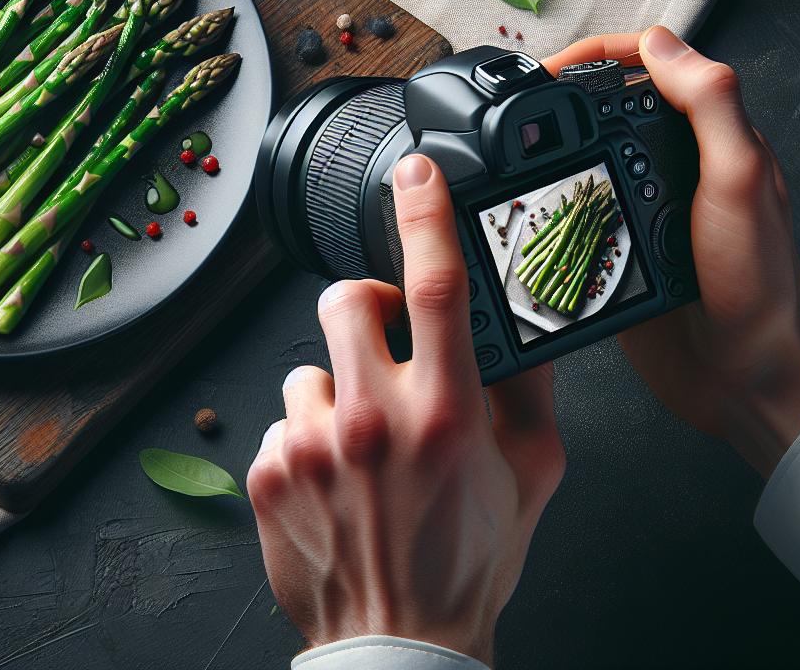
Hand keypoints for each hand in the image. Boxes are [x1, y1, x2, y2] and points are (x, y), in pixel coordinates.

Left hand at [247, 153, 565, 662]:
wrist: (398, 643)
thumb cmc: (468, 566)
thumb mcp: (533, 474)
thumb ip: (530, 390)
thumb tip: (521, 324)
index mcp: (446, 413)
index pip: (434, 285)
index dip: (424, 214)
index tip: (416, 175)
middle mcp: (372, 421)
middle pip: (346, 301)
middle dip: (366, 310)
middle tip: (385, 347)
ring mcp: (310, 445)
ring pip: (309, 366)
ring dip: (336, 389)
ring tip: (363, 445)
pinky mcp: (266, 470)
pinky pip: (281, 419)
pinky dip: (308, 438)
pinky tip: (336, 480)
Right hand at [545, 26, 799, 475]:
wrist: (751, 379)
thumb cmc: (763, 286)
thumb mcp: (739, 178)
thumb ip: (710, 104)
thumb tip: (662, 42)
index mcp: (713, 140)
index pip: (653, 68)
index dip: (601, 56)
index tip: (555, 67)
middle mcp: (679, 169)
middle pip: (610, 109)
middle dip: (564, 101)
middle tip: (522, 109)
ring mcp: (646, 212)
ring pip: (587, 160)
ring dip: (551, 154)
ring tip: (515, 156)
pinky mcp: (621, 253)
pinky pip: (575, 218)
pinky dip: (549, 208)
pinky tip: (531, 211)